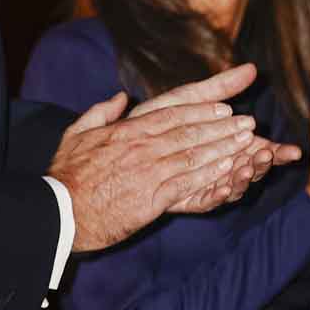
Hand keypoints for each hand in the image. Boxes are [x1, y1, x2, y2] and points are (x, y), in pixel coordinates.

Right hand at [50, 63, 301, 251]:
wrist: (61, 211)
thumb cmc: (66, 175)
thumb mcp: (76, 134)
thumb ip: (99, 113)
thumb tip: (119, 98)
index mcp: (125, 131)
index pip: (171, 115)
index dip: (201, 110)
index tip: (224, 106)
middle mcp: (140, 147)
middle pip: (188, 132)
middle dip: (221, 126)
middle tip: (248, 122)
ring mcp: (147, 172)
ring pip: (193, 156)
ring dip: (223, 147)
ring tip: (248, 142)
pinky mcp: (151, 199)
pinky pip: (186, 183)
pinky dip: (209, 174)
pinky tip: (229, 168)